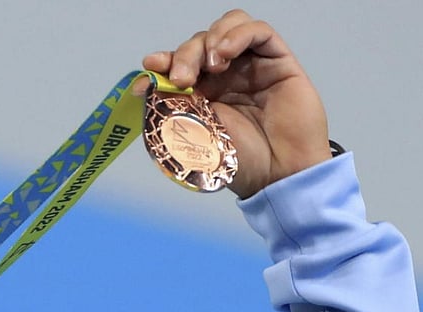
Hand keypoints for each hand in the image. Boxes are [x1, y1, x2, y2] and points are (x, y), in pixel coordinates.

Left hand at [139, 9, 331, 198]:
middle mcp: (225, 77)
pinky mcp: (277, 60)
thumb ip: (172, 104)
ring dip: (209, 40)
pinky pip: (258, 31)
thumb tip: (145, 83)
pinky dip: (237, 34)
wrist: (276, 173)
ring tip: (210, 66)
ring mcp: (250, 66)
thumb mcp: (193, 132)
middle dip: (184, 55)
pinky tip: (225, 53)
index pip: (178, 63)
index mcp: (202, 93)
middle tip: (181, 79)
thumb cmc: (239, 160)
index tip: (151, 66)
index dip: (163, 60)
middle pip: (198, 44)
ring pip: (226, 28)